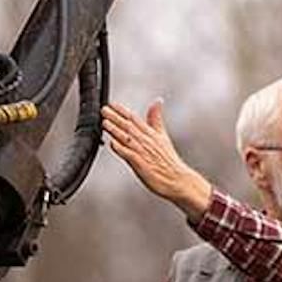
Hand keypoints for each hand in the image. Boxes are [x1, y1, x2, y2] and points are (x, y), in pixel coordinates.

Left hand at [103, 98, 213, 219]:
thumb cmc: (169, 161)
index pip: (135, 119)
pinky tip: (112, 143)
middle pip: (129, 127)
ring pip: (127, 139)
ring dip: (115, 130)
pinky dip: (121, 149)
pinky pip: (129, 155)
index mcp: (151, 134)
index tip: (112, 104)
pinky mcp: (141, 164)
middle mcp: (147, 142)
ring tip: (105, 123)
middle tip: (104, 110)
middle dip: (115, 117)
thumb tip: (157, 102)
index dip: (122, 111)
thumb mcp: (163, 135)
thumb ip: (156, 119)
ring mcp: (143, 153)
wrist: (177, 180)